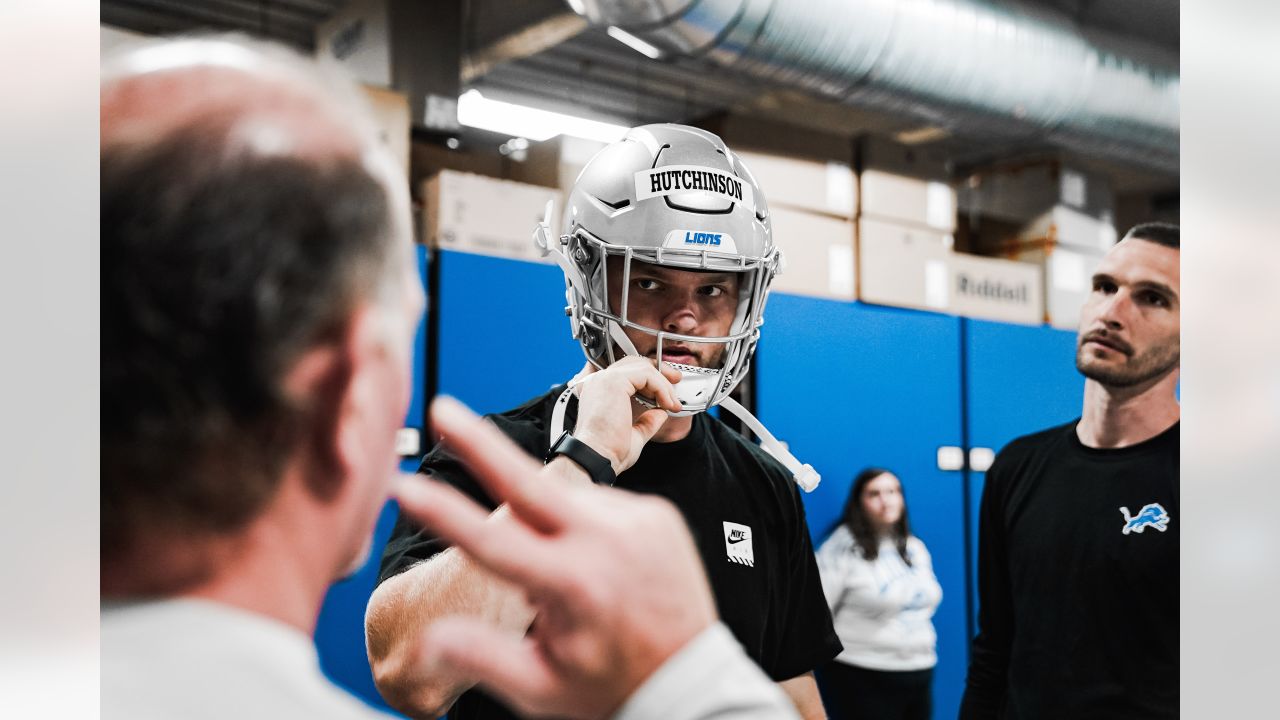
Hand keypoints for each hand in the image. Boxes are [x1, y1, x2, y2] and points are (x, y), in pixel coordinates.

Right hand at [396, 396, 716, 719]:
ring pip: (565, 501)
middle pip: (528, 482)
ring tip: (567, 578)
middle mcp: (610, 543)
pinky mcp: (659, 513)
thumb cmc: (610, 687)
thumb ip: (483, 657)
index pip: (493, 541)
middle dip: (480, 443)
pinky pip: (602, 505)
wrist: (691, 679)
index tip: (406, 484)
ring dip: (546, 520)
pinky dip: (583, 523)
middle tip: (443, 409)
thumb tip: (429, 637)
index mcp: (574, 585)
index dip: (444, 512)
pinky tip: (596, 562)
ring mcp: (640, 522)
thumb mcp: (542, 688)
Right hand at [572, 357, 682, 473]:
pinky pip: (646, 374)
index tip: (667, 390)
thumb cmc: (608, 451)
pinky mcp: (614, 380)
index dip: (650, 378)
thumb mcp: (633, 434)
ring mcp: (605, 379)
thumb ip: (646, 422)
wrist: (598, 458)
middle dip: (659, 372)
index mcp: (599, 392)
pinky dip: (661, 387)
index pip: (627, 373)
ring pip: (642, 368)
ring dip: (663, 384)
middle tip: (675, 383)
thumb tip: (660, 413)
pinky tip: (666, 403)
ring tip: (672, 402)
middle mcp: (599, 382)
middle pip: (634, 363)